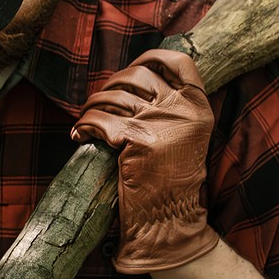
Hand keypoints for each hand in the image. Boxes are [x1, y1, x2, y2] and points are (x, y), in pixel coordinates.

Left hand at [72, 47, 218, 271]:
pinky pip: (99, 120)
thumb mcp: (185, 136)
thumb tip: (134, 80)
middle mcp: (183, 110)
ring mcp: (162, 123)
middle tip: (100, 101)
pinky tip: (80, 135)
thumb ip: (170, 107)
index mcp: (199, 106)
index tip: (133, 66)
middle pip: (138, 73)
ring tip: (86, 120)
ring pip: (114, 96)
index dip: (152, 57)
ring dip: (92, 105)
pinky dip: (83, 126)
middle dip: (112, 83)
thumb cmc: (171, 181)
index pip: (178, 62)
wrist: (170, 220)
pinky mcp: (138, 140)